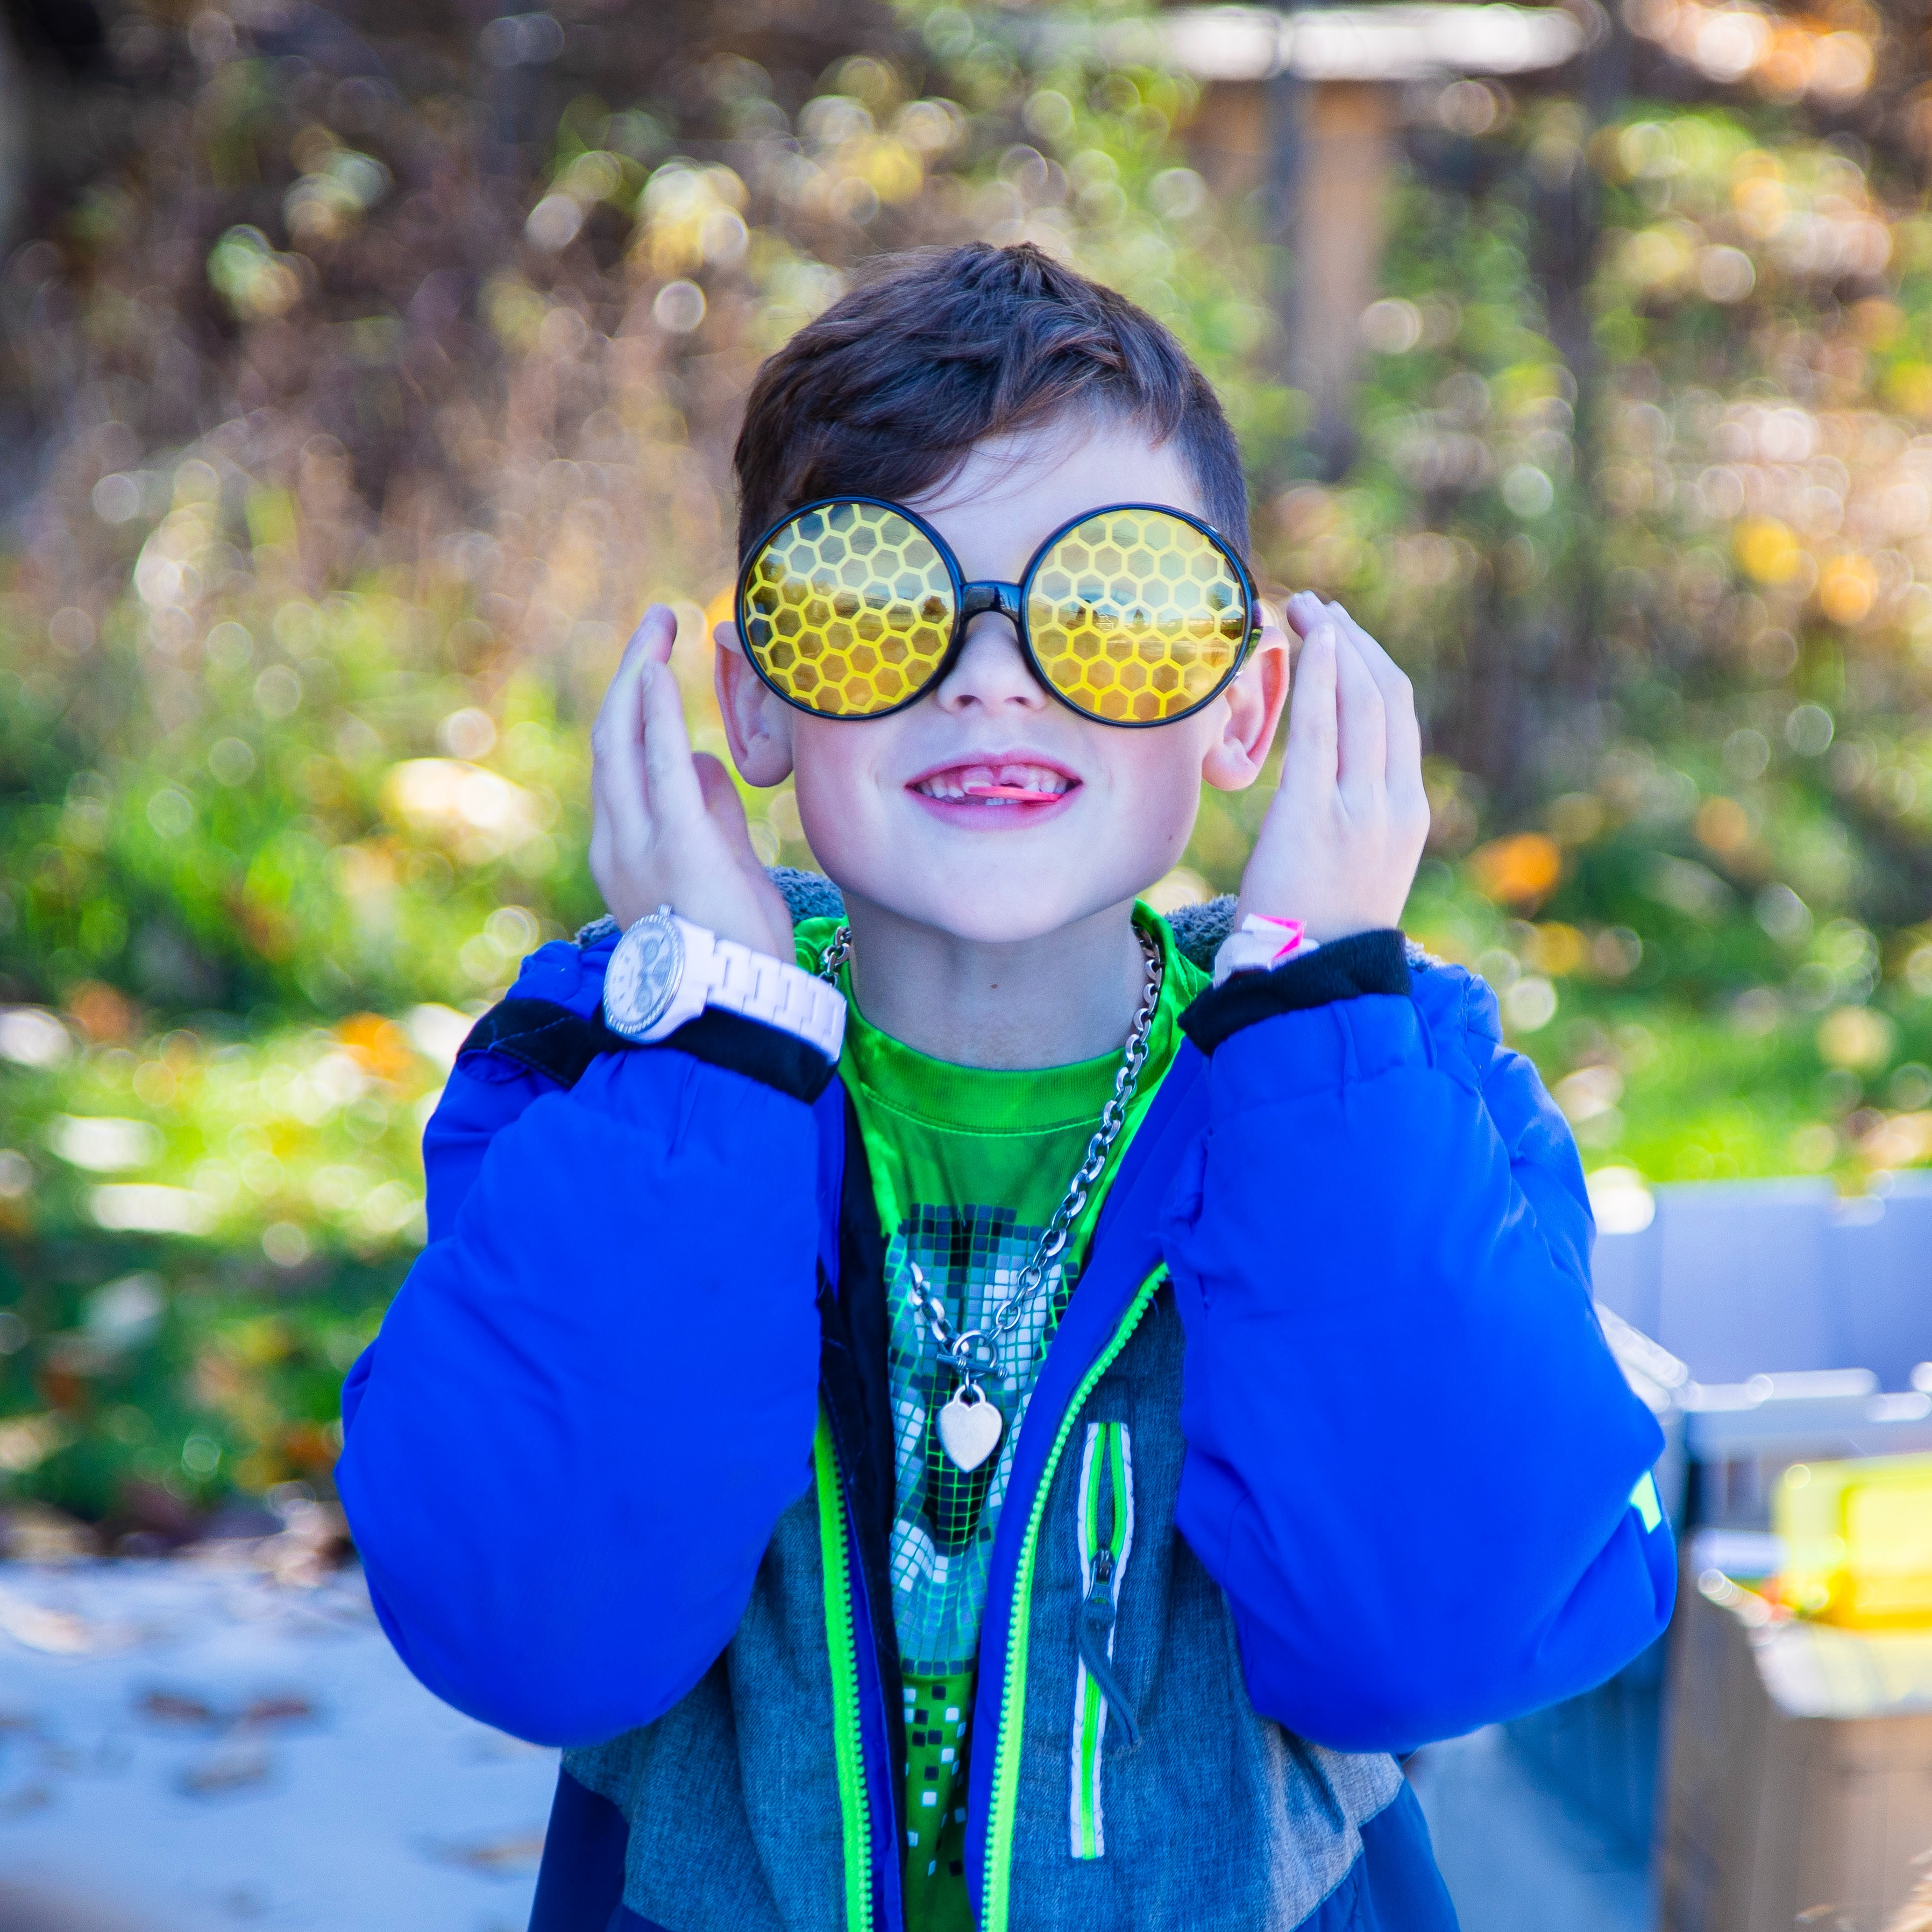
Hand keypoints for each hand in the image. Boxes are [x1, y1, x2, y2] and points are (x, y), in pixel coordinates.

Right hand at [589, 606, 794, 958]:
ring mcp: (639, 844)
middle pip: (611, 740)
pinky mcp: (674, 846)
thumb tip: (703, 763)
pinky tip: (659, 673)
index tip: (655, 665)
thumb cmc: (734, 949)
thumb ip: (711, 815)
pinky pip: (657, 767)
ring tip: (659, 627)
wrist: (734, 1008)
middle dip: (630, 676)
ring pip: (622, 743)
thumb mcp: (723, 869)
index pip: (622, 764)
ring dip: (639, 677)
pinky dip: (654, 716)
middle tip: (654, 624)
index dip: (635, 707)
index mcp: (626, 850)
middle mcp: (619, 841)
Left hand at [1234, 593, 1429, 944]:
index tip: (1344, 635)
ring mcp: (1359, 808)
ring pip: (1362, 702)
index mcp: (1408, 813)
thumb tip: (1330, 784)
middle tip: (1321, 607)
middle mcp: (1393, 803)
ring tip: (1306, 609)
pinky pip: (1321, 729)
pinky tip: (1307, 641)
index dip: (1374, 666)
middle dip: (1355, 642)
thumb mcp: (1354, 868)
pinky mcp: (1314, 814)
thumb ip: (1352, 818)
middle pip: (1388, 698)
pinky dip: (1319, 677)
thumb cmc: (1317, 930)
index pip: (1400, 720)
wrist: (1311, 980)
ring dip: (1336, 645)